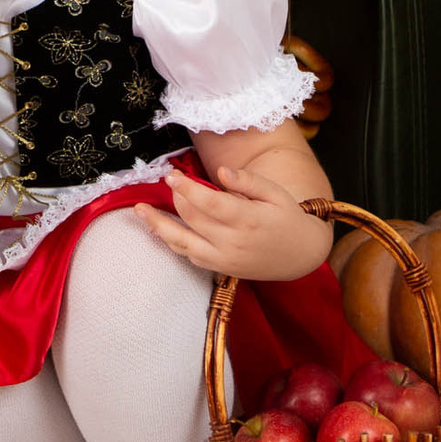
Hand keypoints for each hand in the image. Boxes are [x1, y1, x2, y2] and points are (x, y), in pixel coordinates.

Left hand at [134, 161, 333, 282]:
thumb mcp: (275, 193)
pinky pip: (189, 255)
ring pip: (182, 242)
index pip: (208, 203)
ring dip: (158, 225)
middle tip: (169, 180)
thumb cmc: (288, 218)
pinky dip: (173, 242)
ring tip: (140, 211)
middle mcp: (232, 242)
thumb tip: (221, 172)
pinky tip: (160, 228)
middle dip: (176, 197)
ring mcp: (224, 259)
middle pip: (192, 218)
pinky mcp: (220, 269)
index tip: (172, 175)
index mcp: (248, 219)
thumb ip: (247, 181)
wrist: (301, 256)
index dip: (186, 187)